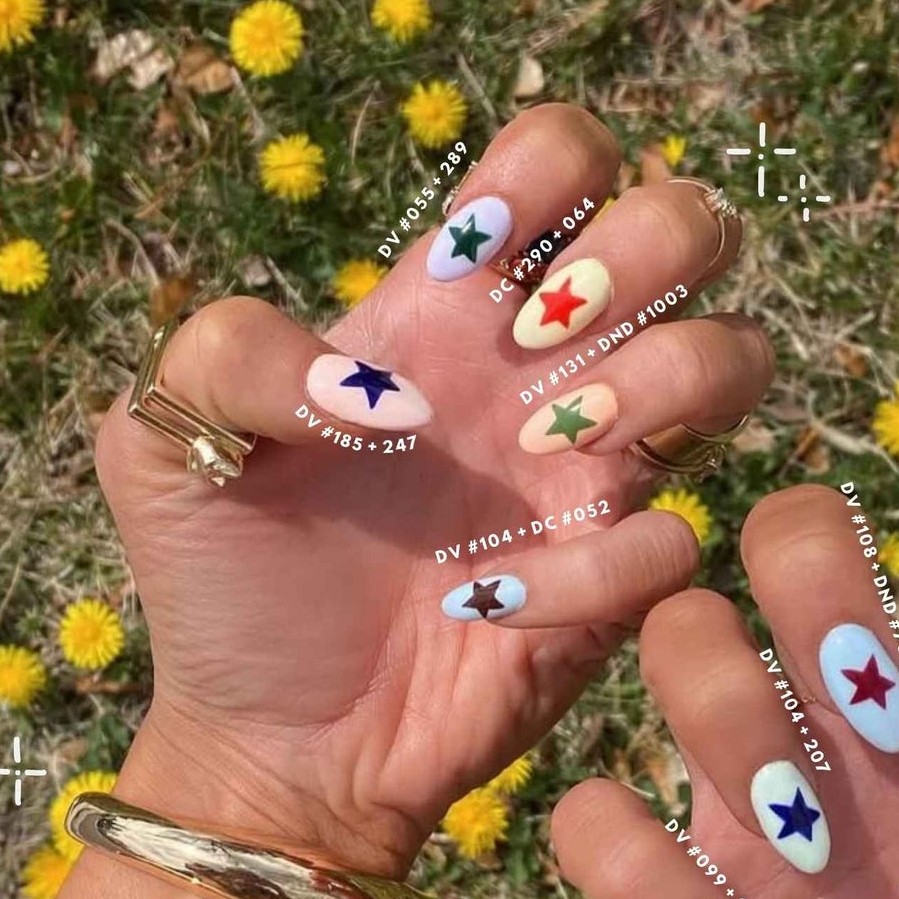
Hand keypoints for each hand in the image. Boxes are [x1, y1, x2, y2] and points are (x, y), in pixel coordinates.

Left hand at [95, 104, 771, 871]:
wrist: (276, 741)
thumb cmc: (229, 584)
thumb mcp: (162, 443)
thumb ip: (231, 352)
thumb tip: (390, 389)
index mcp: (448, 307)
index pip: (566, 158)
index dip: (557, 170)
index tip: (480, 260)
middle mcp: (544, 371)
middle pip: (688, 225)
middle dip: (646, 251)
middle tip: (540, 346)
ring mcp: (593, 473)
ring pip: (735, 356)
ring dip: (666, 380)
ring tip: (550, 448)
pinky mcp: (619, 582)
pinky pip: (679, 540)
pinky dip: (600, 568)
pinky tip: (499, 602)